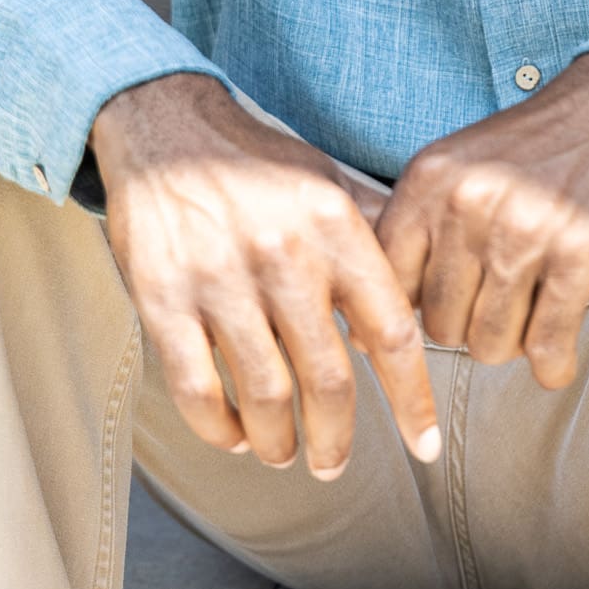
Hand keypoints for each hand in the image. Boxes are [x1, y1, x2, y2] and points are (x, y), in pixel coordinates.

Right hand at [89, 72, 439, 479]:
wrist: (164, 126)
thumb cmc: (253, 163)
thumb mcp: (326, 181)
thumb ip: (372, 239)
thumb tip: (414, 301)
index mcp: (332, 226)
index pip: (390, 331)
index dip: (413, 399)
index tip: (424, 444)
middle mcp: (283, 255)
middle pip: (329, 379)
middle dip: (337, 439)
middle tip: (334, 463)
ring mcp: (220, 279)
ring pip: (266, 396)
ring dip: (280, 442)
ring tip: (283, 452)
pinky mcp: (163, 299)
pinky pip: (198, 390)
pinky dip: (221, 429)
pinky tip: (234, 435)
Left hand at [375, 53, 588, 389]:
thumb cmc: (536, 148)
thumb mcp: (457, 167)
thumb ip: (416, 232)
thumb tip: (370, 325)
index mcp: (430, 180)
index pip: (390, 281)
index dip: (415, 306)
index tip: (442, 303)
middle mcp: (469, 204)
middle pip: (440, 325)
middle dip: (469, 326)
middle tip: (500, 301)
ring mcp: (524, 230)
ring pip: (489, 344)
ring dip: (513, 341)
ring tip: (532, 309)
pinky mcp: (579, 254)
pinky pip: (547, 347)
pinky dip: (553, 363)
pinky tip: (558, 348)